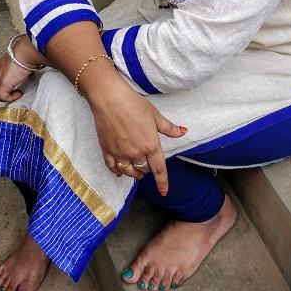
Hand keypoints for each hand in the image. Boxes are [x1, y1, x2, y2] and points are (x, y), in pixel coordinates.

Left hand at [0, 51, 36, 102]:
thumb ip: (15, 68)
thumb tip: (22, 72)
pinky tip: (19, 93)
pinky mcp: (3, 84)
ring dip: (4, 97)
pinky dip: (11, 98)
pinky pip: (3, 97)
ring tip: (14, 94)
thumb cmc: (24, 54)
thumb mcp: (16, 61)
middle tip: (9, 93)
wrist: (25, 53)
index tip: (7, 87)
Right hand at [88, 79, 186, 195]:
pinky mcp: (107, 150)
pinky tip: (120, 171)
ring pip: (129, 171)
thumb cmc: (133, 104)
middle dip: (148, 169)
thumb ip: (169, 128)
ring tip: (137, 172)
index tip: (164, 192)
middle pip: (144, 169)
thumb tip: (182, 132)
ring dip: (134, 173)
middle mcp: (136, 152)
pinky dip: (118, 171)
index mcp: (150, 145)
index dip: (162, 182)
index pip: (159, 169)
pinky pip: (113, 167)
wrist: (109, 98)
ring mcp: (120, 153)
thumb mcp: (155, 115)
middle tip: (149, 163)